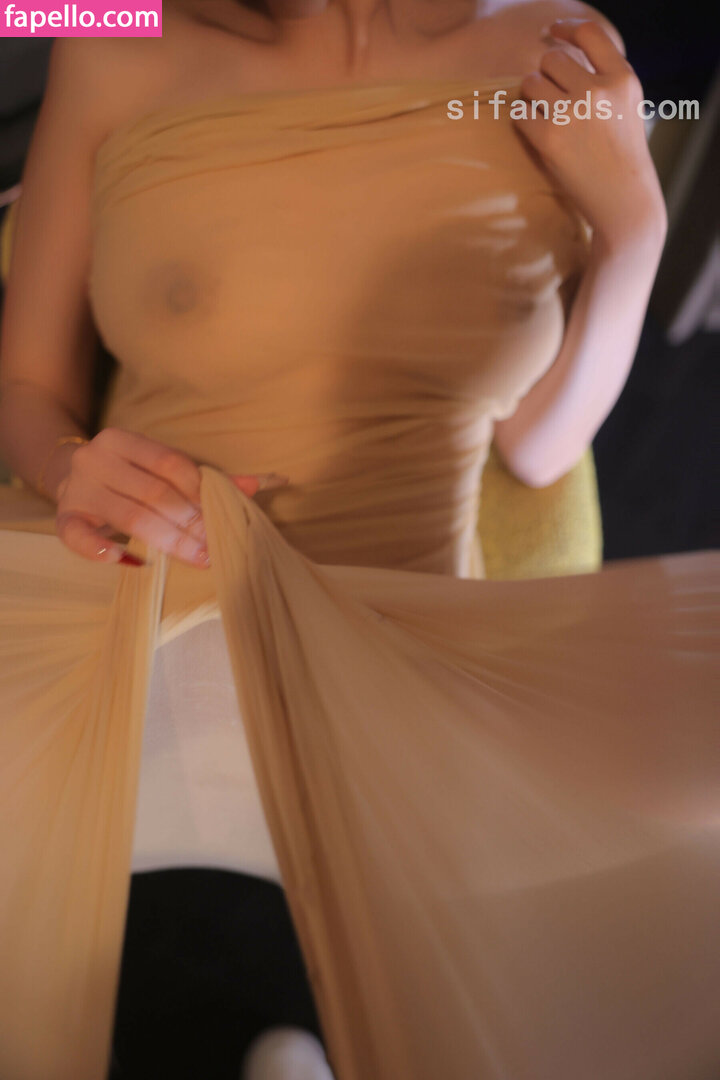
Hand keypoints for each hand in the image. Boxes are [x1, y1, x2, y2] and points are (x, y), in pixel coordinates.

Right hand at [53, 426, 288, 567]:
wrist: (67, 475)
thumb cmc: (128, 476)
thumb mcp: (160, 469)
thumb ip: (206, 478)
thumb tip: (263, 483)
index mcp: (122, 440)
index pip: (169, 463)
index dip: (199, 491)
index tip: (221, 517)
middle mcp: (95, 458)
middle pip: (152, 492)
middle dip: (189, 521)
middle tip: (215, 546)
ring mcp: (76, 488)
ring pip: (127, 516)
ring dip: (166, 539)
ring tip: (196, 557)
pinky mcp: (63, 517)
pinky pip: (77, 536)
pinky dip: (101, 550)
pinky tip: (129, 560)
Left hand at [513, 19, 666, 253]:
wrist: (623, 200)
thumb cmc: (621, 155)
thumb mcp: (626, 107)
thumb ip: (604, 79)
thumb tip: (561, 53)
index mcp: (623, 79)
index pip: (590, 33)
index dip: (565, 29)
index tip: (551, 32)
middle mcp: (599, 91)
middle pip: (552, 59)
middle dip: (545, 76)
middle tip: (550, 100)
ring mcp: (574, 113)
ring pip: (531, 82)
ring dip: (531, 98)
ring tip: (545, 119)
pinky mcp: (550, 137)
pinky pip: (519, 114)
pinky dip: (522, 122)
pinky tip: (536, 135)